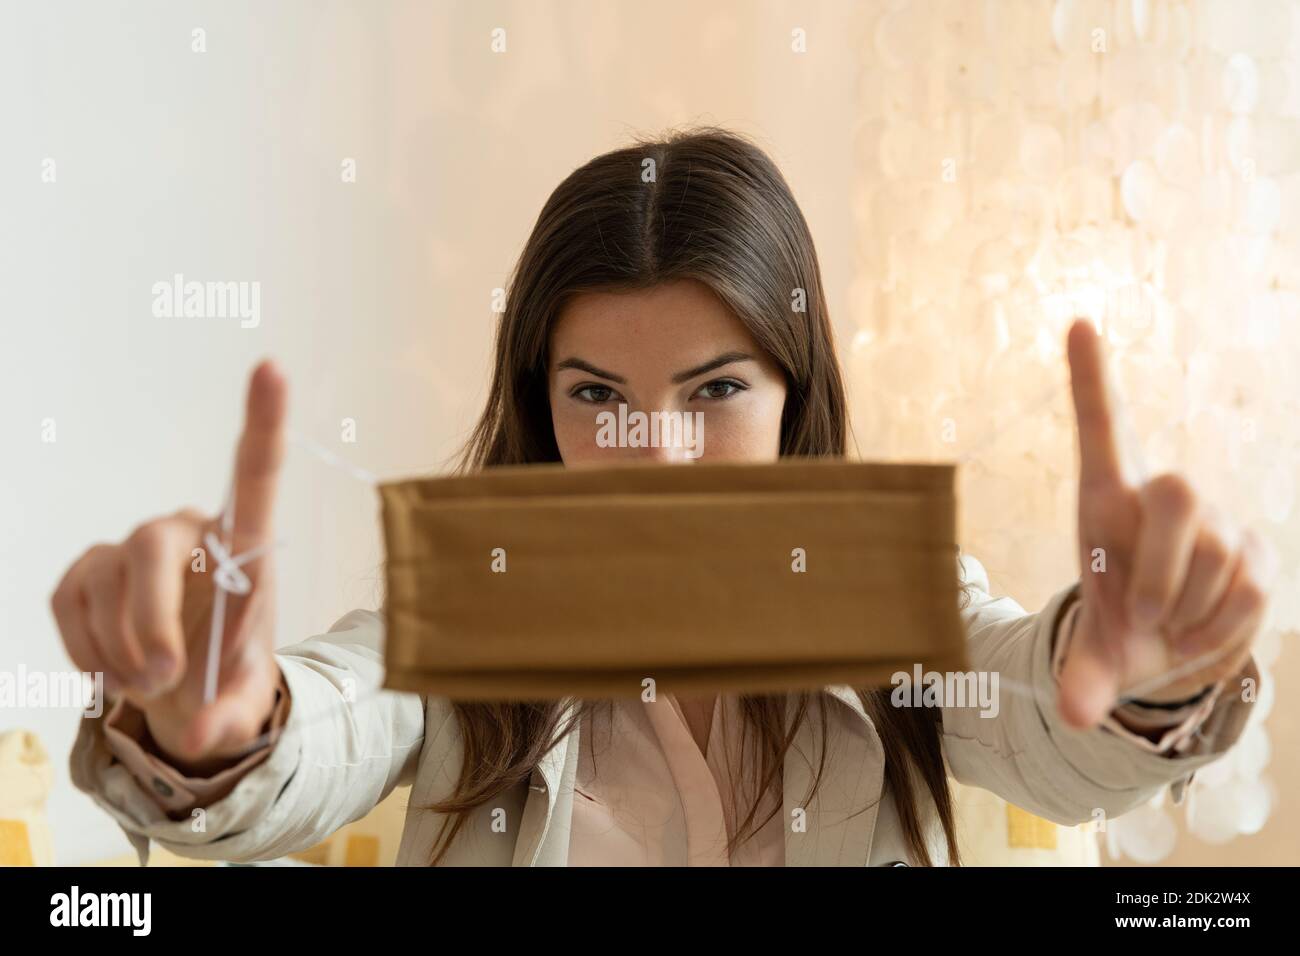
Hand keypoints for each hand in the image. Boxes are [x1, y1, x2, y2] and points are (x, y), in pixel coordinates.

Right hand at [51, 361, 287, 771]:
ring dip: (122, 647)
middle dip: (149, 621)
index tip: (273, 367)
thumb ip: (227, 719)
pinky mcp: (86, 569)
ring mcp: (132, 545)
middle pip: (153, 546)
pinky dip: (86, 650)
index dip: (264, 421)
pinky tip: (116, 667)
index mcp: (246, 548)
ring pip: (108, 582)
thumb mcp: (240, 707)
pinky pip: (69, 605)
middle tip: (162, 680)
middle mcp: (188, 530)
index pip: (256, 475)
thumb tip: (197, 735)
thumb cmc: (226, 679)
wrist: (187, 693)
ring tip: (151, 681)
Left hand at [1057, 321, 1270, 730]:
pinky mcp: (1255, 548)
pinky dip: (1219, 624)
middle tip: (1140, 614)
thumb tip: (1070, 715)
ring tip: (1165, 623)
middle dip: (1162, 562)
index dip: (1091, 377)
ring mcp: (1216, 518)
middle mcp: (1162, 496)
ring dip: (1187, 608)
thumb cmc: (1116, 624)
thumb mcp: (1092, 653)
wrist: (1169, 646)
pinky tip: (1199, 628)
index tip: (1078, 320)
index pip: (1101, 428)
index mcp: (1104, 500)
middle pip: (1178, 490)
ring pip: (1215, 554)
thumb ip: (1079, 682)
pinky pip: (1247, 587)